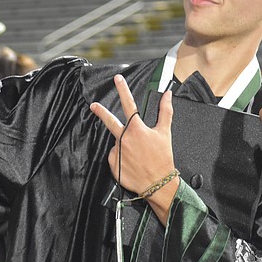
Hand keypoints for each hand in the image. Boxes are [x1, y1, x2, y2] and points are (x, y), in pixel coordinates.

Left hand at [90, 75, 178, 221]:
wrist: (157, 182)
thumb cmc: (163, 158)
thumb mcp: (165, 132)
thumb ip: (165, 111)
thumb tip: (167, 94)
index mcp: (137, 128)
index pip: (129, 104)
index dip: (123, 90)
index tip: (117, 79)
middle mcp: (124, 138)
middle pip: (110, 121)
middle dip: (101, 112)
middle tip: (93, 105)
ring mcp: (116, 150)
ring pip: (118, 143)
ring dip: (125, 146)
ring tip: (138, 156)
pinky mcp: (112, 163)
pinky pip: (115, 156)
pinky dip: (121, 158)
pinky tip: (131, 163)